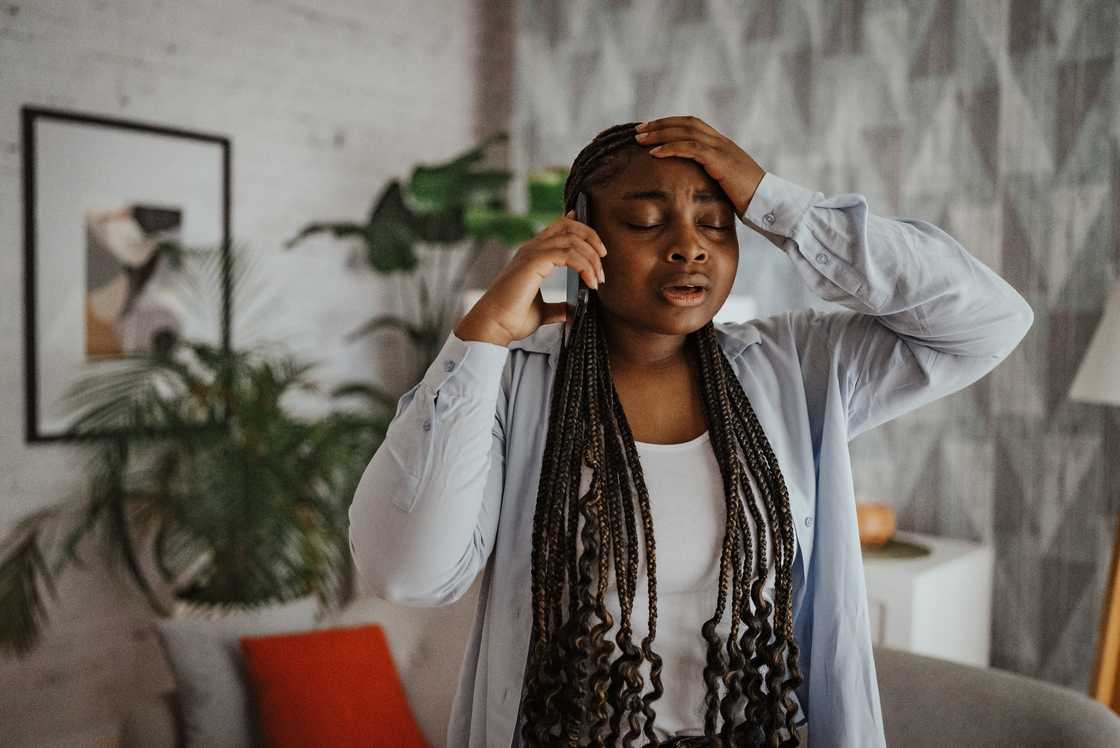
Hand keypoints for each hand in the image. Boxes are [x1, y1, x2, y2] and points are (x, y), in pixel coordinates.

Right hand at [454, 210, 607, 346]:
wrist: (493, 327)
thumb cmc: (511, 319)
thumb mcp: (542, 312)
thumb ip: (557, 307)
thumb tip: (572, 310)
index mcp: (532, 256)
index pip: (558, 228)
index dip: (579, 227)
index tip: (598, 242)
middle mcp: (531, 249)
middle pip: (567, 225)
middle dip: (591, 237)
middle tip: (603, 259)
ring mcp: (531, 253)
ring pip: (571, 238)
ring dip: (591, 256)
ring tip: (599, 278)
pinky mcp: (533, 262)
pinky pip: (568, 254)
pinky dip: (584, 265)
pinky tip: (590, 282)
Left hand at [634, 115, 766, 217]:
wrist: (768, 203)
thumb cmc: (747, 200)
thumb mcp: (724, 185)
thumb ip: (709, 178)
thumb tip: (691, 186)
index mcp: (721, 145)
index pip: (692, 125)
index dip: (670, 124)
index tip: (650, 129)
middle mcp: (721, 142)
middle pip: (685, 123)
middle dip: (660, 125)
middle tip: (638, 130)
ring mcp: (721, 149)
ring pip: (685, 132)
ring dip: (660, 134)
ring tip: (640, 139)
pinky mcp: (720, 161)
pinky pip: (691, 149)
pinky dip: (670, 148)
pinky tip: (654, 153)